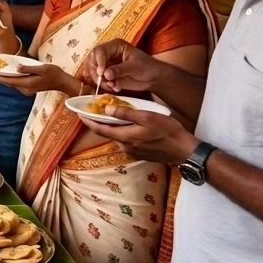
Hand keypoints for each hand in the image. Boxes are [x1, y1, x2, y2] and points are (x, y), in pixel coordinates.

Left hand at [0, 63, 71, 96]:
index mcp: (27, 83)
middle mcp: (25, 88)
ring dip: (2, 78)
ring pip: (11, 83)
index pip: (8, 80)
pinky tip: (4, 74)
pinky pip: (15, 83)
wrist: (62, 82)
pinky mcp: (28, 88)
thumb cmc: (54, 73)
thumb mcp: (42, 68)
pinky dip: (9, 79)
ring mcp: (27, 89)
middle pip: (7, 83)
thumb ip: (28, 68)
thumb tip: (17, 67)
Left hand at [80, 107, 199, 164]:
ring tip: (112, 114)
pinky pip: (126, 141)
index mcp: (125, 137)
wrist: (184, 150)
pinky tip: (128, 125)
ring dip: (113, 127)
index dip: (88, 121)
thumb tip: (106, 109)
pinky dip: (123, 132)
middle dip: (99, 122)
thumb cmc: (168, 131)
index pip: (100, 129)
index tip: (79, 113)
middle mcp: (125, 147)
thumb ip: (125, 114)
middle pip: (107, 133)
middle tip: (95, 110)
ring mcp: (132, 152)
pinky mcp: (139, 154)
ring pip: (117, 137)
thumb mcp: (147, 117)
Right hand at [87, 39, 164, 93]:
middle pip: (92, 61)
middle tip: (105, 81)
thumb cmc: (147, 66)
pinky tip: (116, 88)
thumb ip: (120, 69)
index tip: (101, 72)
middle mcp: (108, 55)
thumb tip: (105, 74)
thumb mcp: (135, 66)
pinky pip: (100, 81)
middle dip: (96, 73)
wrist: (153, 78)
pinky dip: (106, 86)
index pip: (99, 51)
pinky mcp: (107, 76)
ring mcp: (107, 66)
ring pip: (94, 73)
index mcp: (115, 47)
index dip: (98, 61)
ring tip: (113, 86)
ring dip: (101, 82)